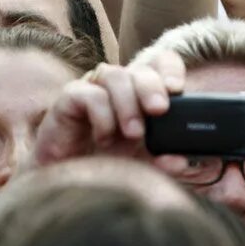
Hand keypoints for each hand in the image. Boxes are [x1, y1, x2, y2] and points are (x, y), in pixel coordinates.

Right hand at [33, 51, 185, 166]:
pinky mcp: (68, 100)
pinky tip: (104, 138)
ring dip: (128, 103)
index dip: (170, 69)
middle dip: (152, 87)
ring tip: (134, 133)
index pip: (160, 63)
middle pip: (140, 68)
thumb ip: (161, 161)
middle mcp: (118, 86)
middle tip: (159, 110)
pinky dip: (102, 115)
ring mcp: (93, 89)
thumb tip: (181, 162)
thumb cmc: (104, 164)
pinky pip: (88, 94)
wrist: (64, 181)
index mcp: (141, 94)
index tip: (177, 90)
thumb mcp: (140, 163)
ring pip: (114, 75)